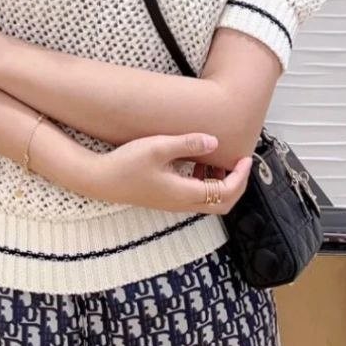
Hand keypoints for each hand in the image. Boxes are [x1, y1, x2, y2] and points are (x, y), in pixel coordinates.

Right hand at [91, 133, 252, 213]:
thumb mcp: (158, 147)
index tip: (245, 158)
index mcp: (184, 194)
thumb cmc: (126, 164)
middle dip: (236, 184)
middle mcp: (181, 203)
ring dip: (220, 183)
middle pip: (222, 204)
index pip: (225, 193)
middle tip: (240, 163)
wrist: (99, 180)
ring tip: (219, 159)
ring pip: (208, 201)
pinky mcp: (165, 198)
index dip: (240, 177)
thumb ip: (188, 144)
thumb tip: (214, 141)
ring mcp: (172, 203)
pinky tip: (196, 163)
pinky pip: (195, 196)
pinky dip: (205, 183)